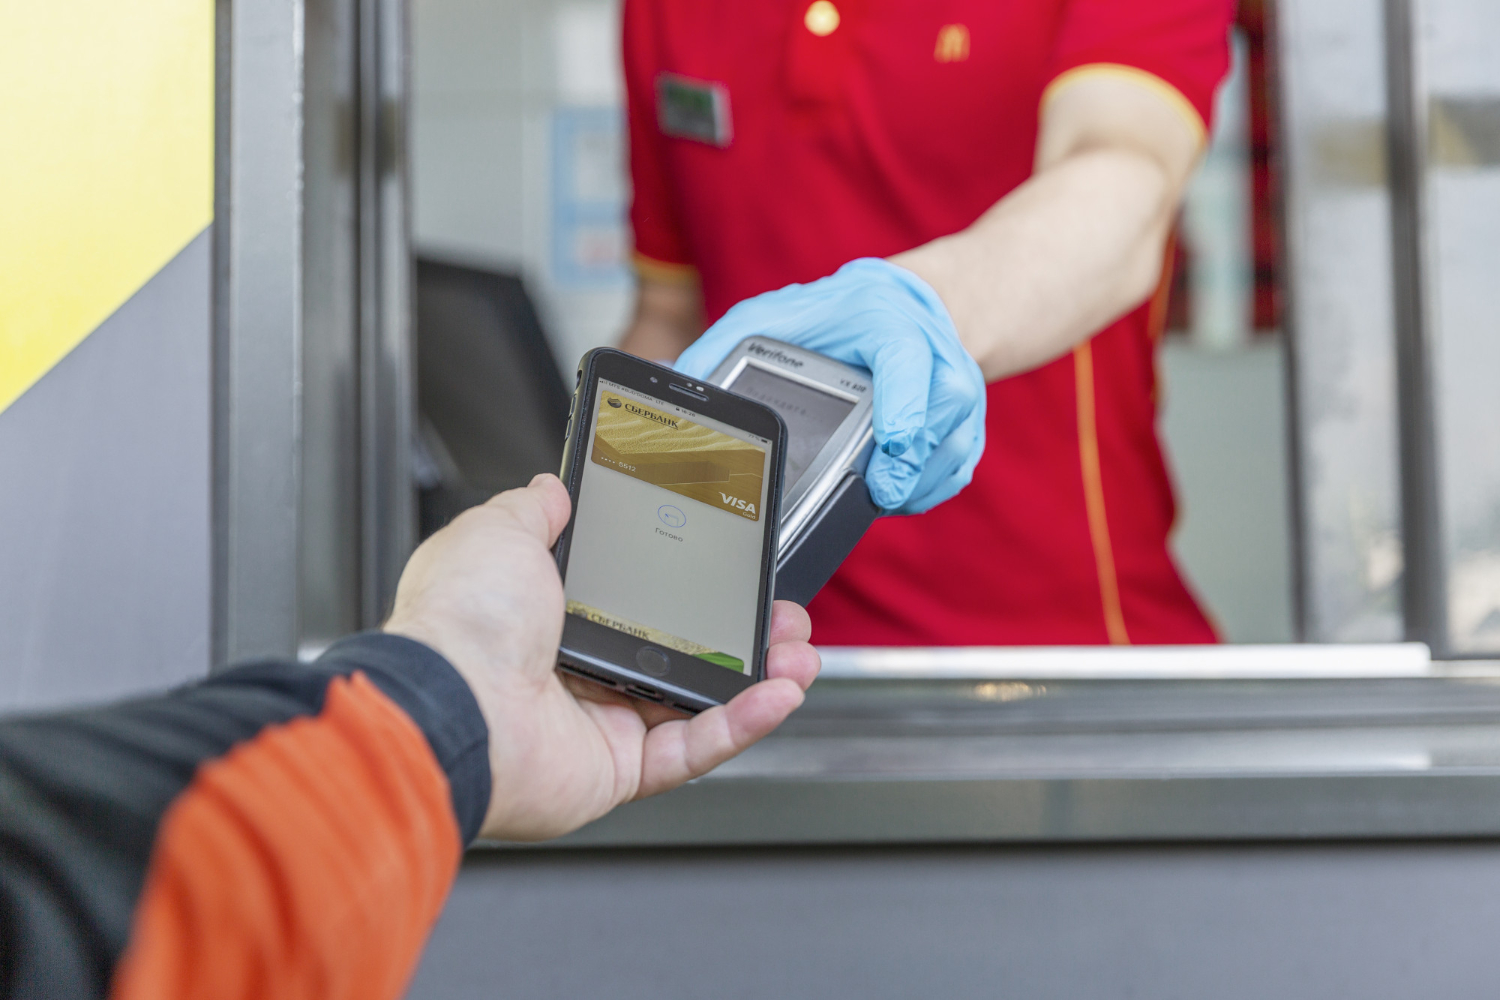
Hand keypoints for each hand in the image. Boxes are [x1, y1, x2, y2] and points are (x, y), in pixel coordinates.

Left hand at [383, 474, 819, 840]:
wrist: (448, 702)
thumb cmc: (461, 622)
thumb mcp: (499, 532)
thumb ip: (535, 510)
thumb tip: (550, 487)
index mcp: (549, 616)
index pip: (637, 600)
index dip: (692, 587)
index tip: (733, 571)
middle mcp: (575, 673)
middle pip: (681, 654)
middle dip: (743, 635)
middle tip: (780, 617)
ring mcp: (598, 724)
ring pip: (697, 703)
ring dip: (757, 679)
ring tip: (798, 653)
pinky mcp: (616, 770)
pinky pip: (692, 748)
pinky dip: (741, 724)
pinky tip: (778, 695)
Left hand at [673, 258, 986, 513]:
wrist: (904, 303)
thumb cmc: (836, 315)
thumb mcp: (773, 315)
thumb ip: (725, 344)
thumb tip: (681, 385)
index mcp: (883, 317)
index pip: (907, 357)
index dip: (906, 402)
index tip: (894, 440)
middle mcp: (932, 348)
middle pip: (943, 408)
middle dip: (912, 461)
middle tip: (878, 494)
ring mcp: (957, 384)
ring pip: (955, 442)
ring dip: (920, 481)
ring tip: (880, 499)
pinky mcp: (967, 418)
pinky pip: (959, 464)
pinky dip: (930, 488)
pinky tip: (899, 495)